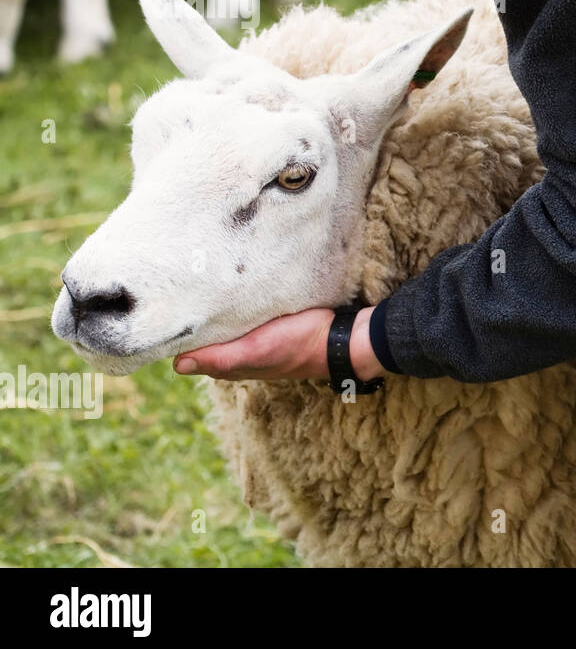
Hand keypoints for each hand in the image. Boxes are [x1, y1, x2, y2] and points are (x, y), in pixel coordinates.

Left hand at [174, 306, 385, 381]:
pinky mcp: (268, 320)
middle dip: (190, 319)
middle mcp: (238, 350)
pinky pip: (241, 312)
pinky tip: (226, 287)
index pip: (190, 350)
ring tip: (195, 284)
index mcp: (230, 363)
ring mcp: (253, 336)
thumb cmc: (299, 345)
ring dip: (210, 309)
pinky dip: (231, 303)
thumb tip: (176, 364)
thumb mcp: (257, 350)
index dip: (176, 335)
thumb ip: (221, 358)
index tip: (161, 313)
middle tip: (173, 291)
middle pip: (204, 335)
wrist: (342, 337)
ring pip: (221, 323)